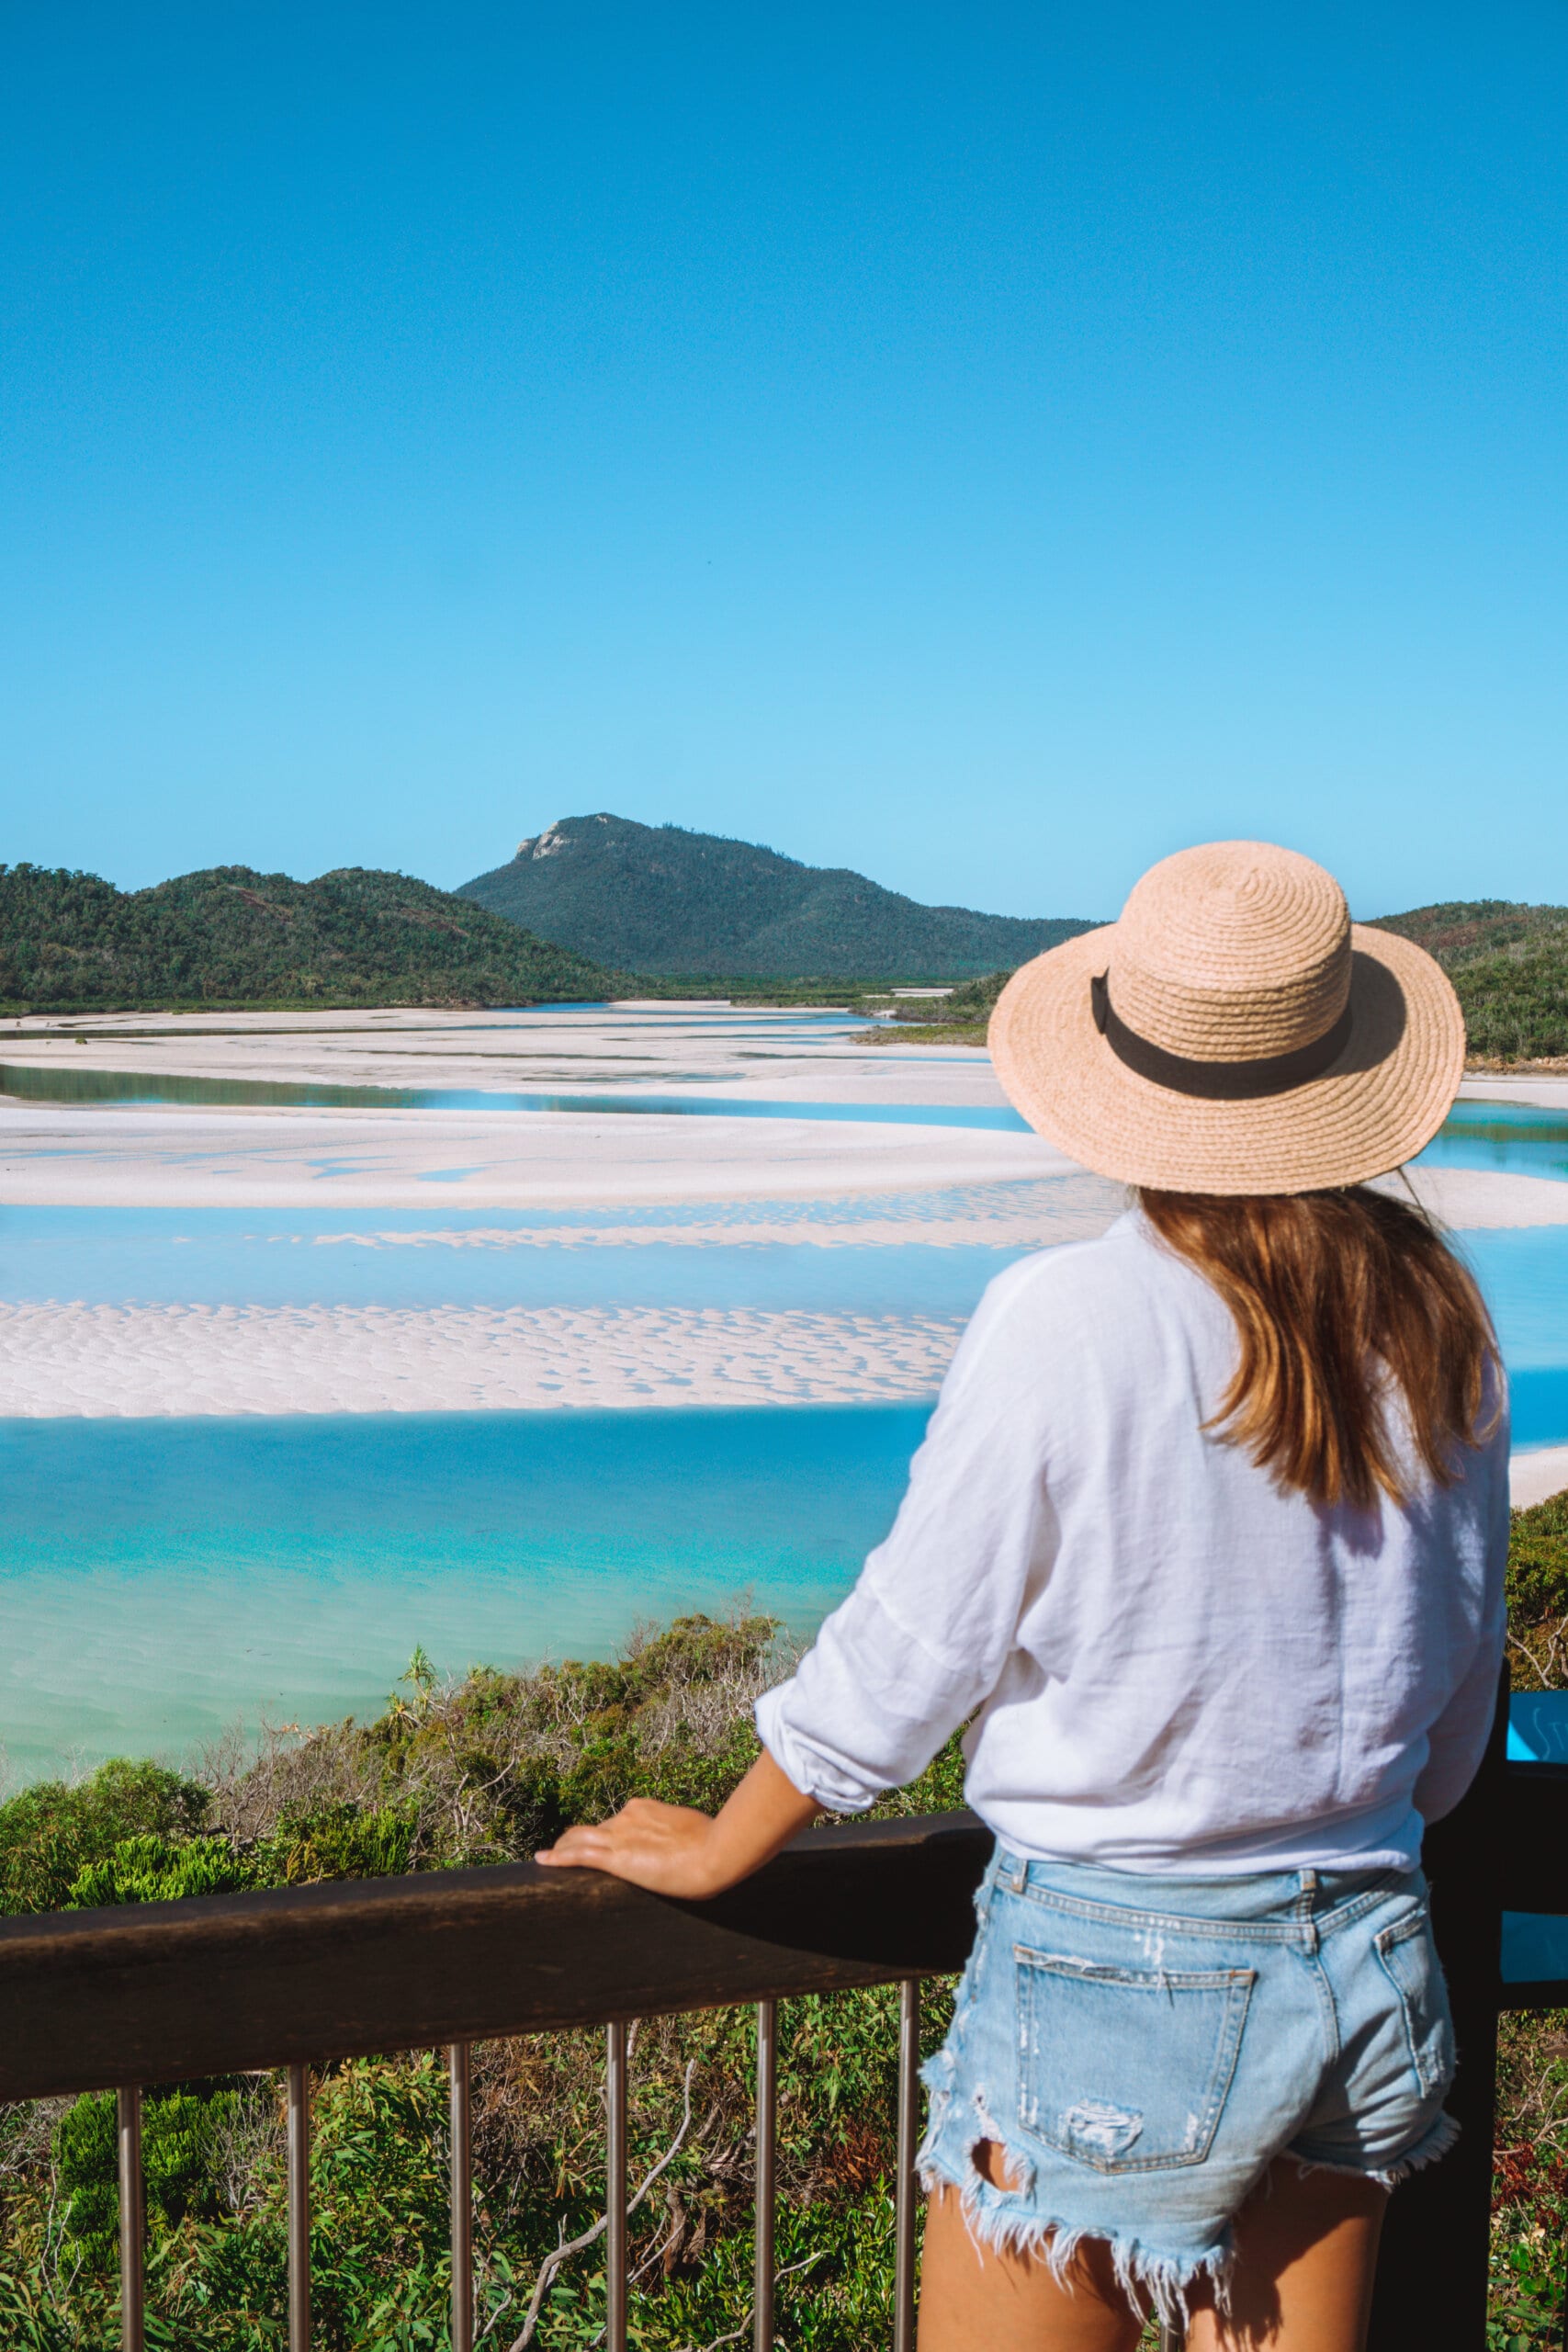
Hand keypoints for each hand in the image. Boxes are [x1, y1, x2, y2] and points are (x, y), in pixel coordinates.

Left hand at [536, 1797, 725, 1898]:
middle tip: (564, 1852)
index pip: (615, 1821)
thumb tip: (686, 1844)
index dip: (604, 1834)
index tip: (600, 1843)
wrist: (716, 1850)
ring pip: (579, 1839)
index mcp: (645, 1808)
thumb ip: (678, 1835)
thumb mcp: (693, 1831)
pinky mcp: (617, 1858)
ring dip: (561, 1848)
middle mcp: (627, 1816)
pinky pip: (578, 1856)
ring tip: (548, 1857)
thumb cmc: (715, 1844)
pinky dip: (558, 1858)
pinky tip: (542, 1862)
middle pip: (593, 1828)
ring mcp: (620, 1835)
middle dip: (577, 1840)